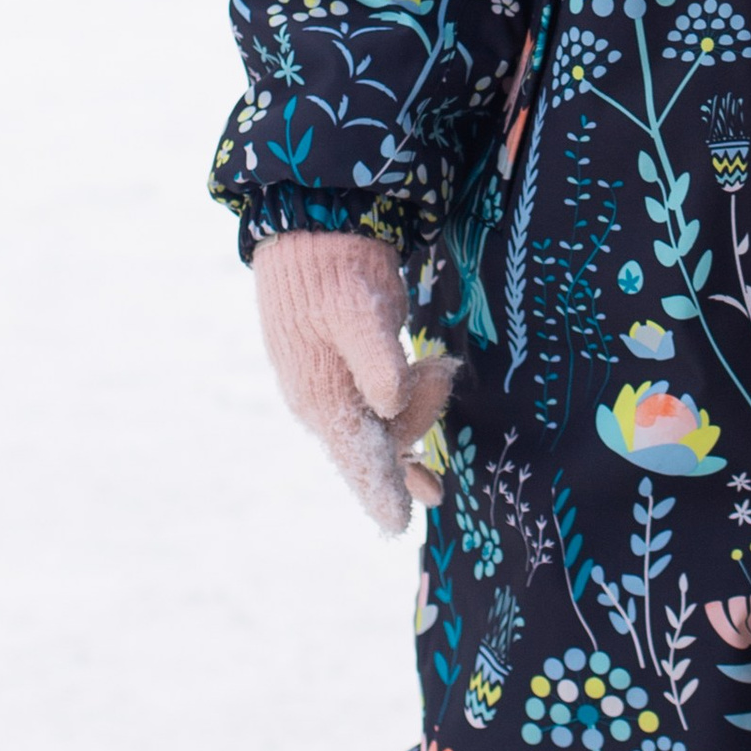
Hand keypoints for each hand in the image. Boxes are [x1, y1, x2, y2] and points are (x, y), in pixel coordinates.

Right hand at [250, 227, 457, 534]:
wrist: (312, 229)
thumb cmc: (334, 270)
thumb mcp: (358, 311)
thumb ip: (376, 361)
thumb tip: (389, 404)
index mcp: (320, 396)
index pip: (356, 456)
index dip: (381, 489)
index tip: (401, 521)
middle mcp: (322, 405)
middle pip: (380, 444)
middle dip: (418, 420)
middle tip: (438, 370)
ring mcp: (332, 392)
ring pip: (383, 429)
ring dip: (418, 410)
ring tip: (436, 366)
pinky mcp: (344, 376)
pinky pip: (378, 417)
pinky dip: (405, 426)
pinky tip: (424, 458)